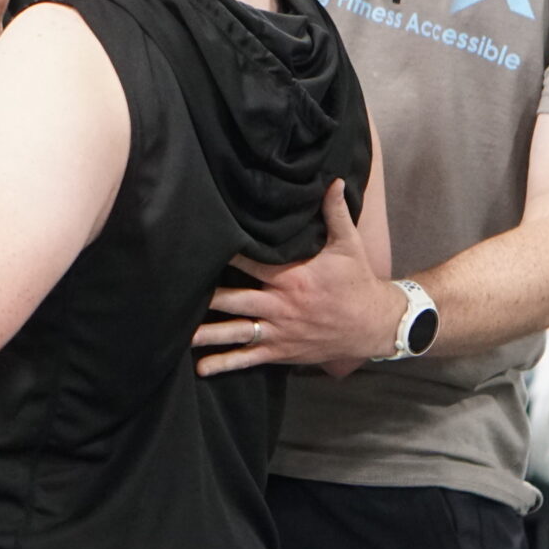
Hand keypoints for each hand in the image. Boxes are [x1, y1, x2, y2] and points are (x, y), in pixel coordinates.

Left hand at [193, 180, 404, 377]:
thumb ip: (334, 212)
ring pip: (236, 332)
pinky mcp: (281, 351)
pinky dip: (225, 363)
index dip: (225, 254)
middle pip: (234, 299)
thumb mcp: (348, 245)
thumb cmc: (357, 282)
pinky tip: (201, 368)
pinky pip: (249, 359)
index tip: (200, 246)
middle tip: (175, 292)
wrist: (373, 324)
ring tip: (178, 335)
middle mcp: (281, 305)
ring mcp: (279, 330)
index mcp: (292, 277)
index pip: (250, 262)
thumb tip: (332, 180)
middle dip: (206, 297)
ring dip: (208, 334)